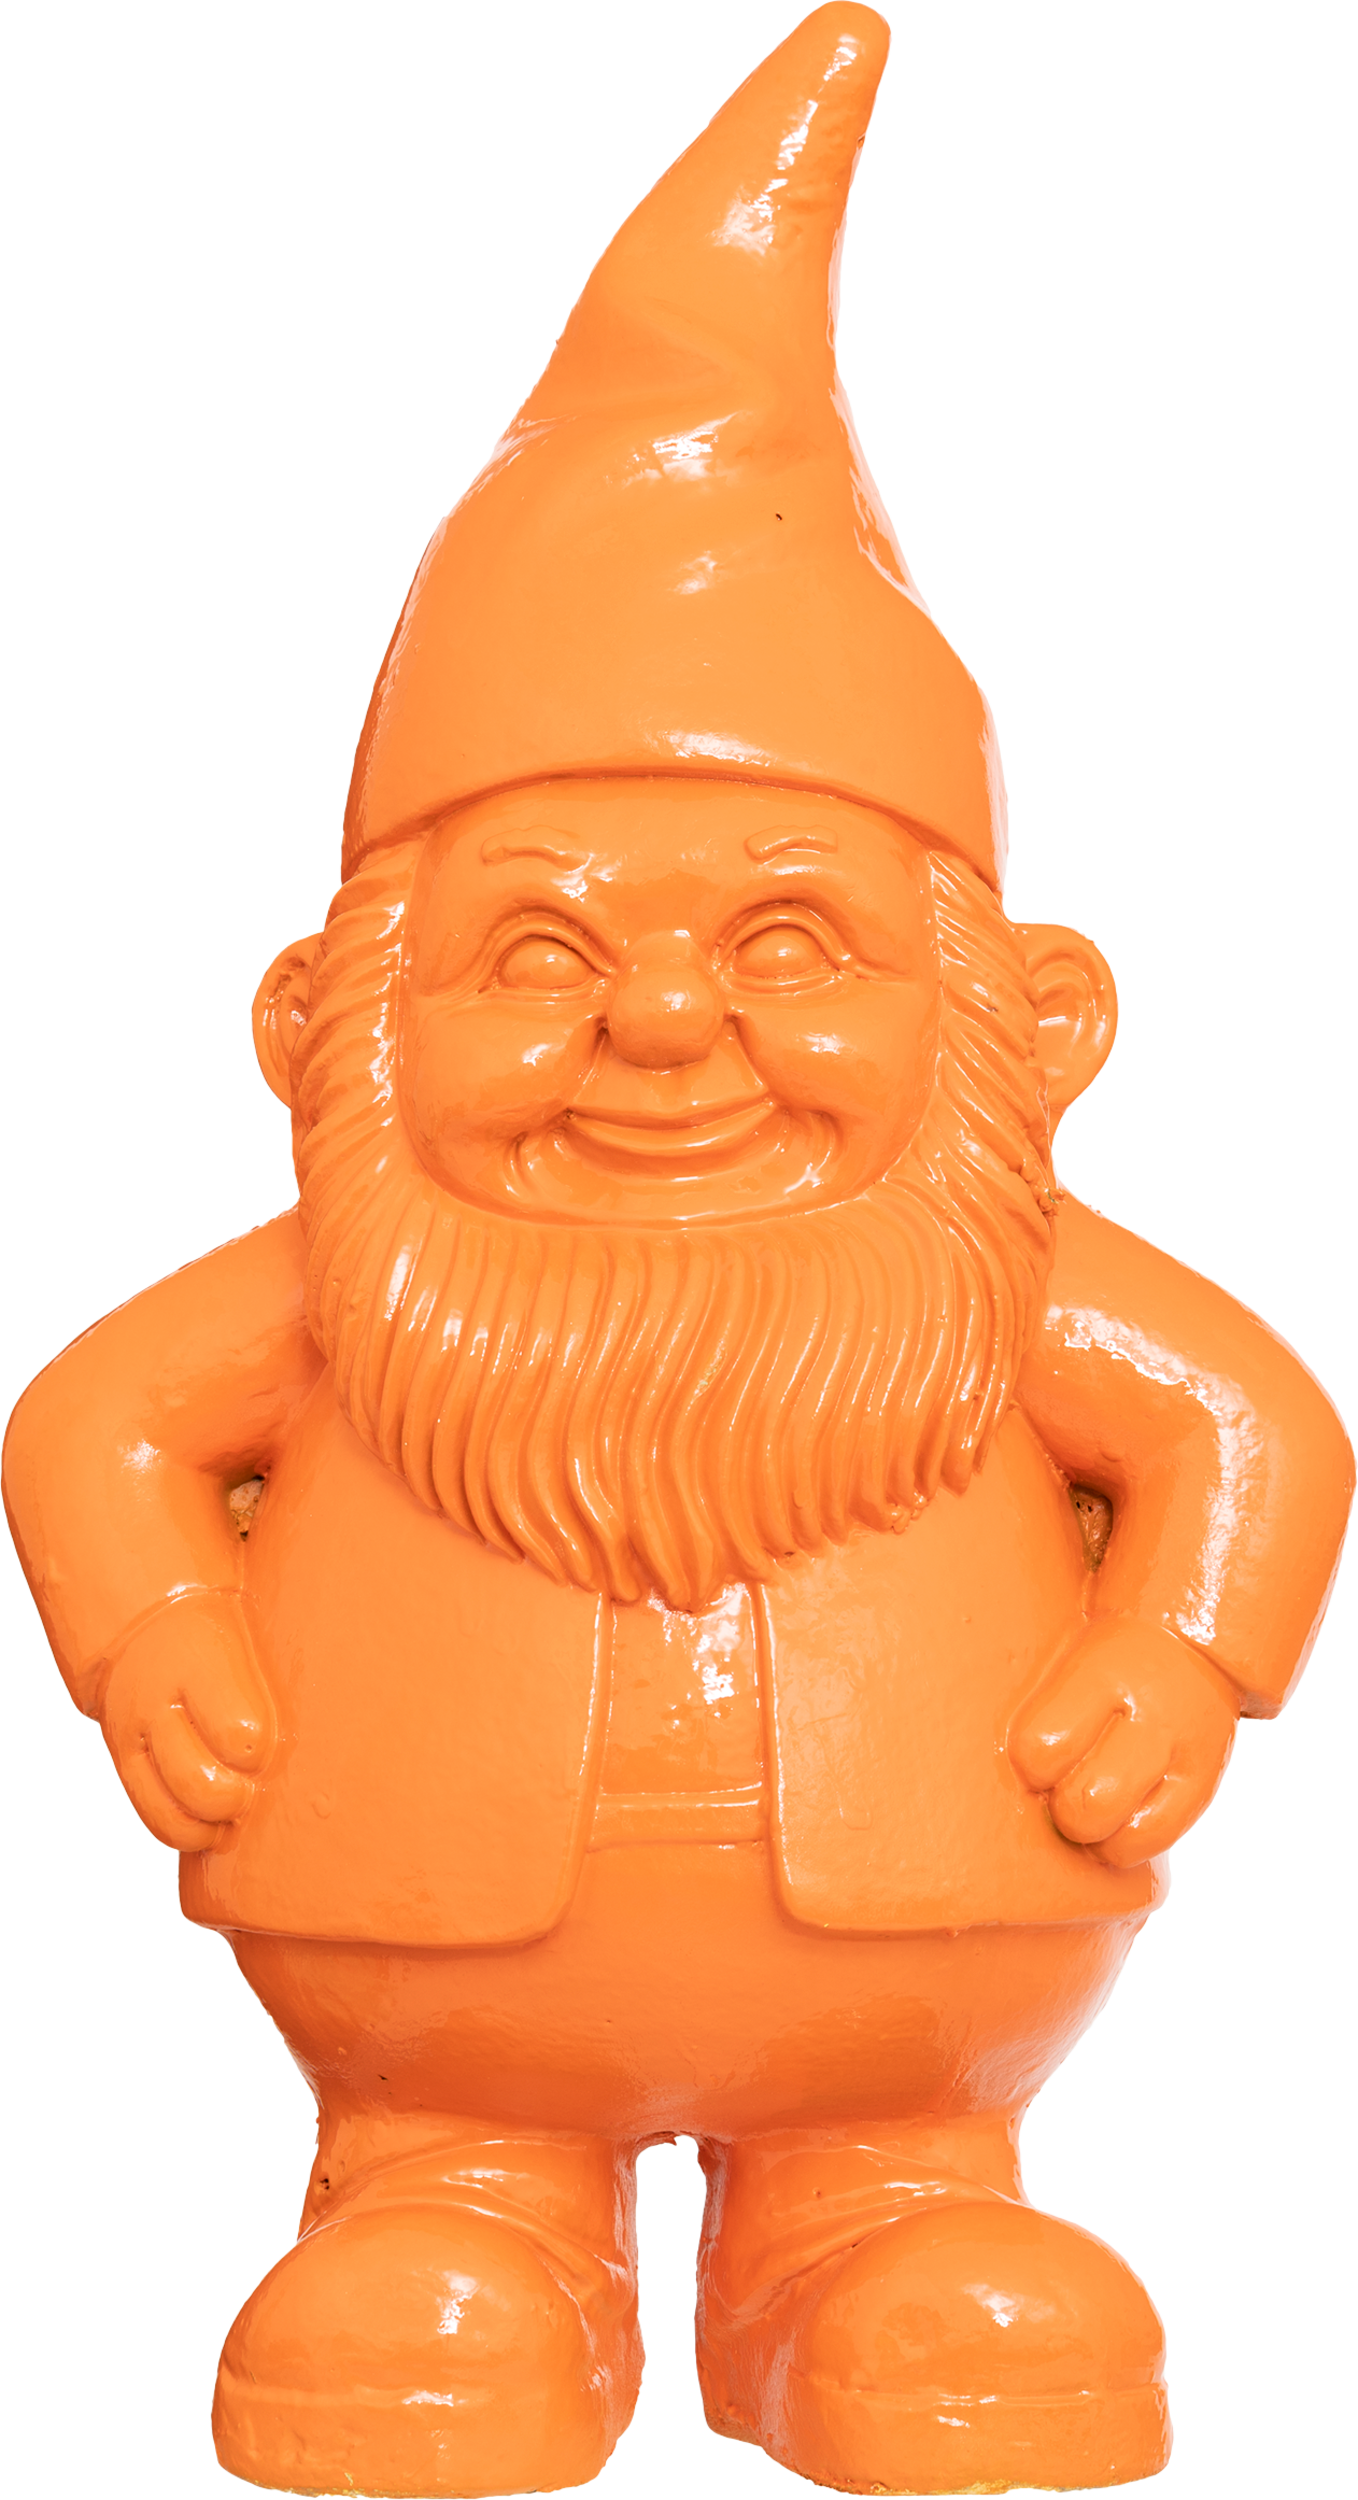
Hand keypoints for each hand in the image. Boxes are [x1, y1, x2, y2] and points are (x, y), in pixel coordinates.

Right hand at [100, 1592, 275, 1850]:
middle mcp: (160, 1700)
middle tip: (255, 1789)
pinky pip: (150, 1814)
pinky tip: (212, 1825)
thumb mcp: (254, 1613)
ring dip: (210, 1825)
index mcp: (199, 1657)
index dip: (260, 1752)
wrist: (146, 1616)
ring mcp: (133, 1735)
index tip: (270, 1746)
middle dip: (235, 1800)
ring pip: (170, 1811)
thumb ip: (290, 1642)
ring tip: (235, 1815)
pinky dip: (184, 1832)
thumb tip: (374, 1629)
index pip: (236, 1731)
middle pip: (198, 1782)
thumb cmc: (223, 1616)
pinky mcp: (123, 1759)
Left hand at [1010, 1617, 1237, 1866]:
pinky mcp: (1204, 1783)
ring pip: (1123, 1833)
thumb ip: (1035, 1705)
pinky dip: (1124, 1844)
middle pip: (1085, 1801)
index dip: (1029, 1765)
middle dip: (1061, 1808)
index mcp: (1103, 1671)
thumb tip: (976, 1762)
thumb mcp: (1065, 1657)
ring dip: (1093, 1833)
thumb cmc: (1098, 1661)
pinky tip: (1114, 1822)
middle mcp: (1151, 1712)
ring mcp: (1183, 1753)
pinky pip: (1155, 1840)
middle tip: (1060, 1788)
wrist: (1184, 1642)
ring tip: (1086, 1808)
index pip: (1042, 1747)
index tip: (1034, 1755)